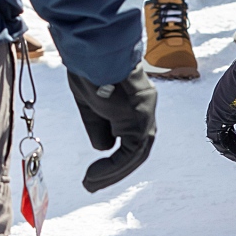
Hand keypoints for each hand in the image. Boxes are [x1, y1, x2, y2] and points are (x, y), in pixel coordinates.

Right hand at [66, 67, 157, 191]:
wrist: (95, 52)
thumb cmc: (89, 69)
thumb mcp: (91, 103)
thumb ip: (99, 124)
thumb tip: (104, 148)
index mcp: (135, 104)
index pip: (131, 136)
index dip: (115, 156)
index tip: (95, 169)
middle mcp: (145, 110)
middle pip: (137, 149)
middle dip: (115, 170)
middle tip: (92, 183)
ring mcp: (146, 115)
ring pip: (135, 154)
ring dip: (111, 173)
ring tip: (90, 184)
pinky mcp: (140, 120)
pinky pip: (129, 154)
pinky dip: (111, 168)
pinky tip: (92, 176)